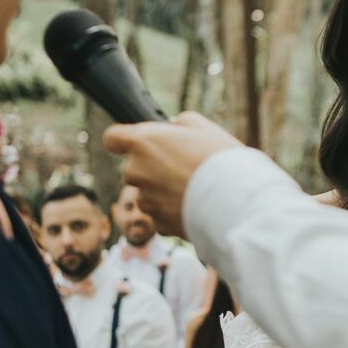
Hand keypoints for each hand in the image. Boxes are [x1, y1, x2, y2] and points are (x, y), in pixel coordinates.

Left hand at [103, 114, 240, 235]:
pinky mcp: (158, 223)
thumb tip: (174, 128)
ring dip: (163, 191)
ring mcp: (146, 200)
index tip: (136, 142)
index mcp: (143, 143)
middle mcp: (137, 171)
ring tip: (194, 188)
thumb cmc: (220, 160)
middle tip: (183, 165)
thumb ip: (179, 123)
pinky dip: (173, 211)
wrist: (235, 202)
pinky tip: (195, 205)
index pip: (112, 138)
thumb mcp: (203, 127)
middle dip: (152, 167)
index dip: (123, 140)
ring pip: (148, 193)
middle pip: (134, 168)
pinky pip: (161, 214)